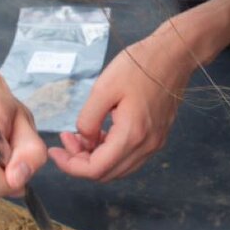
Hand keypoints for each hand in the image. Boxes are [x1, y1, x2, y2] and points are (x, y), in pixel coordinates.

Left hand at [49, 28, 197, 181]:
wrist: (173, 55)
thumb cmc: (140, 66)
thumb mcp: (103, 88)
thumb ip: (88, 119)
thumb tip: (83, 139)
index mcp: (131, 135)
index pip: (95, 169)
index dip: (70, 165)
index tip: (55, 151)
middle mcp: (146, 146)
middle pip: (106, 174)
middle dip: (80, 162)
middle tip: (66, 139)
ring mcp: (154, 143)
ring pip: (118, 168)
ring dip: (95, 159)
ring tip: (80, 136)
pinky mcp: (157, 137)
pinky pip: (129, 157)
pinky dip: (110, 153)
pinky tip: (100, 134)